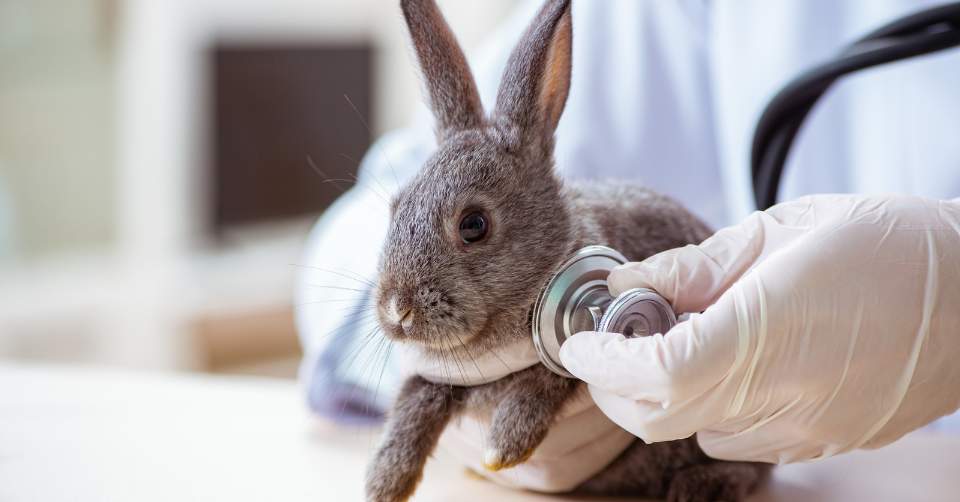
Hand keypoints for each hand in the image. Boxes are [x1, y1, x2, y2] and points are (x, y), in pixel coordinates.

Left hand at [560, 194, 959, 462]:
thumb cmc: (885, 246)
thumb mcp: (781, 230)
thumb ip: (693, 265)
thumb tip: (625, 284)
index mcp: (767, 331)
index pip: (659, 373)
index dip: (606, 362)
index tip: (580, 340)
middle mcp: (783, 394)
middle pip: (660, 418)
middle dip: (615, 386)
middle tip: (608, 344)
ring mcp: (805, 427)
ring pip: (693, 431)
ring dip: (664, 395)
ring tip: (678, 343)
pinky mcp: (824, 440)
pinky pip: (739, 436)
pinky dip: (711, 405)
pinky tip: (732, 362)